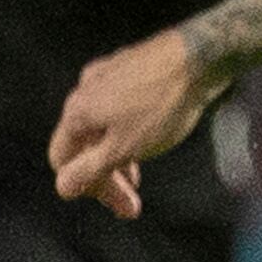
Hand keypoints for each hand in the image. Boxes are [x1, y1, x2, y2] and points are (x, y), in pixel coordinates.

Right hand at [50, 27, 212, 217]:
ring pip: (102, 127)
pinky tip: (147, 142)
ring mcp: (107, 76)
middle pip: (83, 145)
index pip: (62, 161)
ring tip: (139, 178)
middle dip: (107, 177)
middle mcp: (85, 90)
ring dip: (117, 157)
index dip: (86, 188)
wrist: (199, 57)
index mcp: (77, 112)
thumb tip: (63, 187)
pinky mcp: (130, 69)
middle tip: (132, 204)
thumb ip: (90, 170)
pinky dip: (128, 133)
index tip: (118, 204)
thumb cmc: (161, 106)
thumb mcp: (123, 148)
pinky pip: (119, 110)